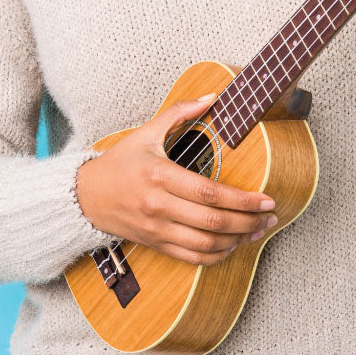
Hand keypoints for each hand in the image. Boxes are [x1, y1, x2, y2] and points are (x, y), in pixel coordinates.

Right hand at [76, 94, 278, 265]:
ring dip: (238, 240)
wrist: (85, 196)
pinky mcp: (155, 244)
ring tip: (259, 230)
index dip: (242, 200)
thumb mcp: (147, 132)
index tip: (266, 198)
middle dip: (248, 221)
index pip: (209, 193)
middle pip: (212, 221)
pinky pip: (192, 258)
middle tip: (271, 215)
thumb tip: (213, 96)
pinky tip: (233, 245)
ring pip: (205, 244)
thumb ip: (181, 111)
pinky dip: (216, 256)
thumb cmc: (120, 162)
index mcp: (161, 176)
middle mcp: (159, 206)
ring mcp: (157, 229)